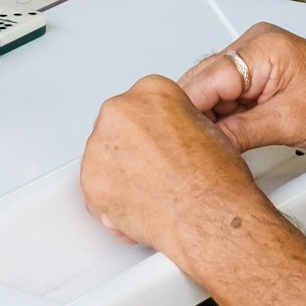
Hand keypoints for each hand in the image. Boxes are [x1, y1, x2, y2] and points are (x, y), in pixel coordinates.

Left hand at [78, 75, 266, 260]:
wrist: (209, 215)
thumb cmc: (215, 178)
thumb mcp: (203, 126)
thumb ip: (170, 121)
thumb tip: (158, 132)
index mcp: (150, 90)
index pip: (137, 106)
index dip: (148, 131)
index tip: (155, 145)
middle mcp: (120, 111)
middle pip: (115, 129)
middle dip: (129, 152)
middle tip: (153, 172)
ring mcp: (99, 146)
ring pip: (102, 160)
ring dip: (119, 176)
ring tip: (150, 192)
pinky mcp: (90, 181)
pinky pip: (95, 192)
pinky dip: (112, 204)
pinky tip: (139, 207)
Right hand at [175, 25, 305, 156]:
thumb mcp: (288, 124)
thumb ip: (239, 132)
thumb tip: (206, 143)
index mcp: (262, 46)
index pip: (205, 78)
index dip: (189, 112)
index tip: (178, 139)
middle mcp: (257, 47)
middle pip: (205, 83)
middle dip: (197, 116)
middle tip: (191, 149)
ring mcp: (261, 63)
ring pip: (215, 93)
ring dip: (211, 120)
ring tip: (211, 147)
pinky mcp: (266, 80)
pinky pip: (232, 98)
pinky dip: (226, 120)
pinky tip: (227, 140)